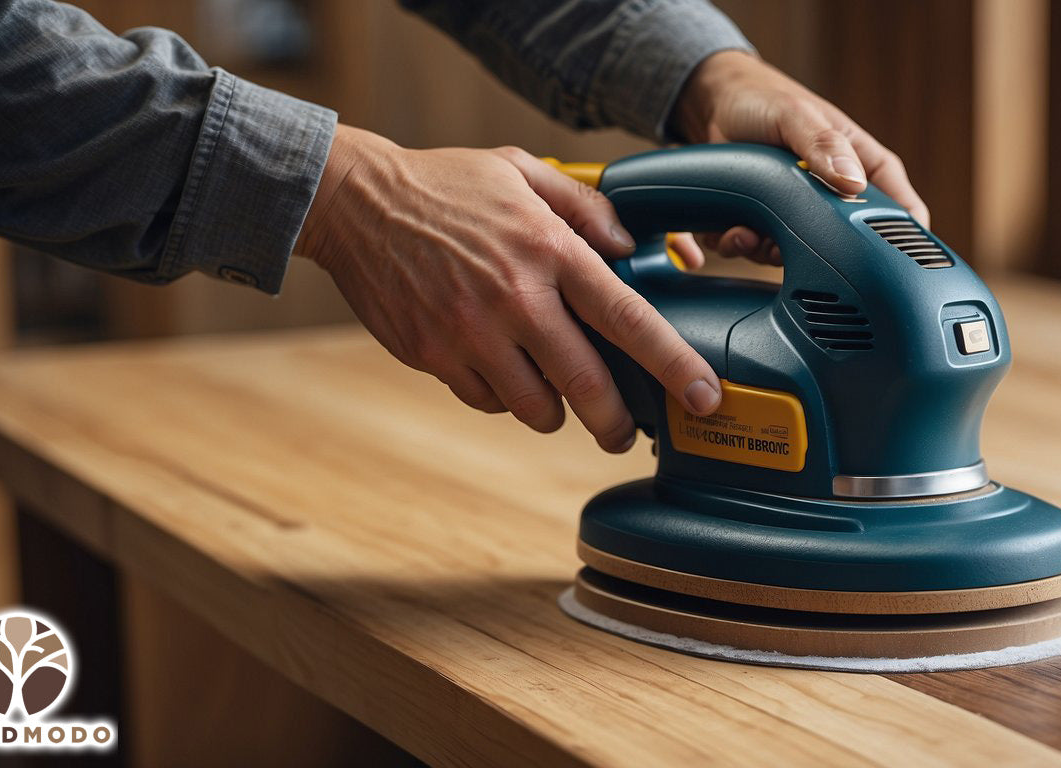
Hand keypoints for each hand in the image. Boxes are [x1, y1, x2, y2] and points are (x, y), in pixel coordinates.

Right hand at [298, 126, 721, 451]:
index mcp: (548, 251)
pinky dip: (501, 396)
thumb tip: (631, 246)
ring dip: (553, 410)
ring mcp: (470, 334)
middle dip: (616, 422)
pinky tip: (498, 368)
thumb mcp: (521, 171)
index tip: (705, 398)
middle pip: (586, 386)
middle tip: (625, 432)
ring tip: (552, 391)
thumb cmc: (446, 185)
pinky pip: (485, 399)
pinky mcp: (433, 356)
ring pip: (534, 407)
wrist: (355, 204)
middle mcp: (515, 299)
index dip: (675, 365)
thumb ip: (585, 206)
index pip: (628, 319)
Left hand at [672, 50, 930, 264]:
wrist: (712, 102)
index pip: (898, 205)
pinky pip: (755, 252)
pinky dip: (742, 247)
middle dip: (823, 253)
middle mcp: (832, 197)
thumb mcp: (797, 115)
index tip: (898, 258)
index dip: (904, 234)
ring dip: (772, 252)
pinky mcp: (761, 225)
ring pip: (798, 256)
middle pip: (847, 244)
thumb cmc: (765, 99)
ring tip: (752, 232)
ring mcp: (797, 215)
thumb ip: (825, 145)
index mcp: (859, 166)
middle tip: (799, 242)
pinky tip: (734, 231)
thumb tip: (853, 184)